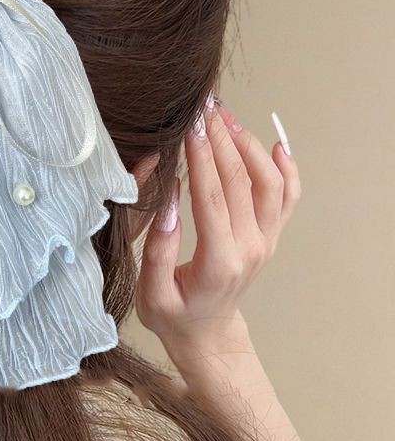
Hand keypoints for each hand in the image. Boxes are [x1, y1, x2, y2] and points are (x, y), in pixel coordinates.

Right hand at [135, 98, 300, 347]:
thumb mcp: (152, 294)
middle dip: (222, 138)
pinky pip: (288, 196)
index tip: (190, 124)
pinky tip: (275, 143)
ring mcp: (266, 240)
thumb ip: (157, 251)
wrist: (209, 334)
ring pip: (270, 182)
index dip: (201, 157)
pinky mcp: (270, 236)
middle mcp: (251, 247)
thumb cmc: (174, 315)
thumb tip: (167, 203)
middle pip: (241, 180)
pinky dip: (287, 167)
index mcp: (219, 261)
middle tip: (204, 107)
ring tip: (225, 118)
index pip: (212, 196)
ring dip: (248, 145)